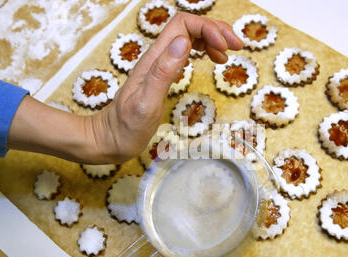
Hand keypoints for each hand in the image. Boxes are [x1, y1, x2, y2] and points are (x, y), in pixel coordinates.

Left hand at [85, 12, 242, 163]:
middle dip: (215, 30)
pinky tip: (212, 60)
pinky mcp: (162, 76)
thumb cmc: (126, 127)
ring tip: (227, 54)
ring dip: (211, 39)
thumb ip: (163, 72)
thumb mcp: (146, 104)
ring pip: (188, 38)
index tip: (225, 48)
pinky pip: (185, 53)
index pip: (182, 25)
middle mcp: (157, 57)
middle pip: (188, 27)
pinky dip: (203, 51)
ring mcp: (159, 65)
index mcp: (154, 59)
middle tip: (237, 46)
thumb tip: (183, 43)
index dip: (207, 29)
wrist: (110, 139)